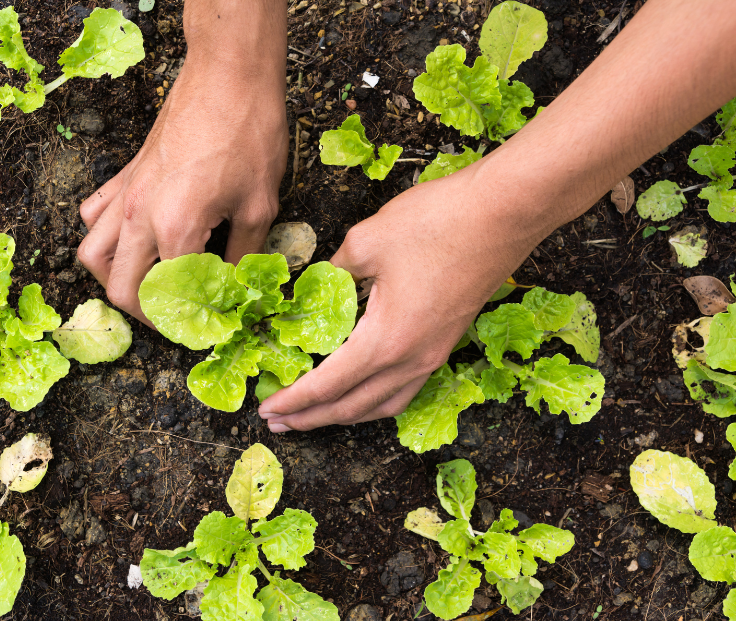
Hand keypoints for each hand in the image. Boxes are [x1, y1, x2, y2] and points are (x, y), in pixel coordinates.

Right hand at [77, 24, 286, 323]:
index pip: (170, 296)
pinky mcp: (126, 175)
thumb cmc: (249, 133)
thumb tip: (237, 287)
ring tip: (146, 287)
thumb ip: (244, 255)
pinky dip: (104, 238)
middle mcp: (140, 216)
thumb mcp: (259, 205)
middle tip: (175, 319)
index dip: (189, 321)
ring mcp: (127, 194)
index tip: (207, 327)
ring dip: (115, 280)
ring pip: (93, 255)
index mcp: (176, 228)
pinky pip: (95, 216)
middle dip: (146, 315)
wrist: (228, 76)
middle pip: (121, 288)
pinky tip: (131, 241)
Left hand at [258, 158, 543, 430]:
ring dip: (344, 415)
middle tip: (277, 421)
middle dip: (311, 417)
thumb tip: (313, 286)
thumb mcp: (366, 241)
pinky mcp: (447, 343)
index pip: (327, 385)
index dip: (293, 400)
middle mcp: (411, 360)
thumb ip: (332, 272)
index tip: (266, 409)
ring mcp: (433, 355)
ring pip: (382, 405)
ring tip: (314, 416)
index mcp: (385, 340)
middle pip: (352, 406)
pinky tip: (362, 392)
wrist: (506, 212)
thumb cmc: (438, 222)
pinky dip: (374, 401)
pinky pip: (404, 390)